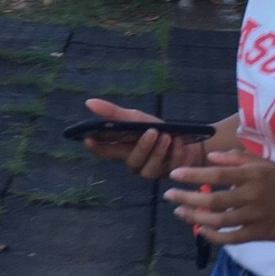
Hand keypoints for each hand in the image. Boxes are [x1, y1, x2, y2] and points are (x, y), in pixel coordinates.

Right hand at [81, 98, 206, 179]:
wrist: (185, 137)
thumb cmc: (156, 128)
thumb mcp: (136, 118)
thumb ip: (114, 113)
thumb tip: (89, 102)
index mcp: (123, 148)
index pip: (103, 151)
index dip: (95, 147)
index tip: (89, 138)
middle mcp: (135, 162)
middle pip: (132, 161)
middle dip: (143, 147)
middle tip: (153, 131)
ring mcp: (151, 170)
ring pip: (150, 168)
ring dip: (160, 151)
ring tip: (168, 136)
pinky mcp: (168, 173)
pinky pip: (171, 167)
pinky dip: (176, 153)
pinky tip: (179, 142)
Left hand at [168, 150, 274, 243]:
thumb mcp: (267, 164)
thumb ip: (239, 159)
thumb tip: (212, 157)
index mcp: (253, 176)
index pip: (216, 175)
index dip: (193, 175)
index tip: (174, 175)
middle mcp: (252, 196)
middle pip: (212, 199)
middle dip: (186, 198)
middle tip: (169, 196)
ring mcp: (255, 218)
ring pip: (217, 221)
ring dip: (194, 218)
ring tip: (179, 212)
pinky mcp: (259, 235)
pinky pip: (230, 238)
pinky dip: (213, 236)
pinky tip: (200, 230)